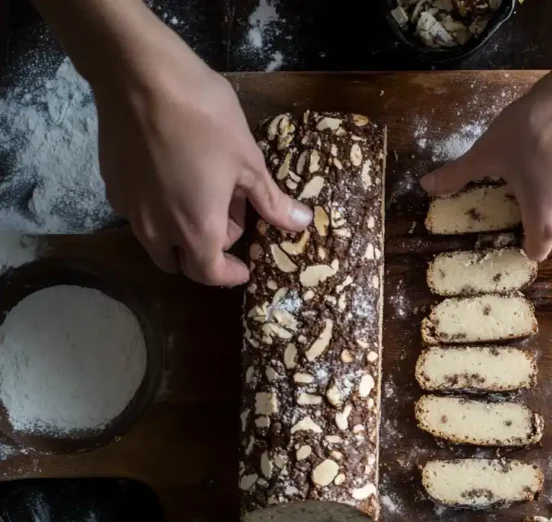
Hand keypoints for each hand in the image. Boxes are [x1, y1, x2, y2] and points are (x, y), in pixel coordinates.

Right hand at [95, 50, 311, 284]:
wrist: (141, 77)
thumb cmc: (205, 119)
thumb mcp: (249, 162)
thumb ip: (271, 201)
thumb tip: (300, 223)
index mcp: (196, 229)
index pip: (210, 274)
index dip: (230, 274)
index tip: (244, 267)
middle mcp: (157, 229)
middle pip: (179, 263)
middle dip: (205, 254)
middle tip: (227, 222)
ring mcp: (129, 208)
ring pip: (155, 242)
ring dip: (180, 235)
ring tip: (201, 198)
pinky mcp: (112, 185)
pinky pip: (139, 214)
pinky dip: (159, 211)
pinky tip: (172, 179)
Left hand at [421, 71, 551, 259]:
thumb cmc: (534, 128)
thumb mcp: (488, 152)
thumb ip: (458, 174)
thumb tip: (426, 186)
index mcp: (547, 221)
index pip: (533, 253)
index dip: (516, 242)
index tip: (502, 224)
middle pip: (547, 233)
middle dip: (529, 217)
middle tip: (510, 191)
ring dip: (547, 202)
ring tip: (530, 173)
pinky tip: (550, 162)